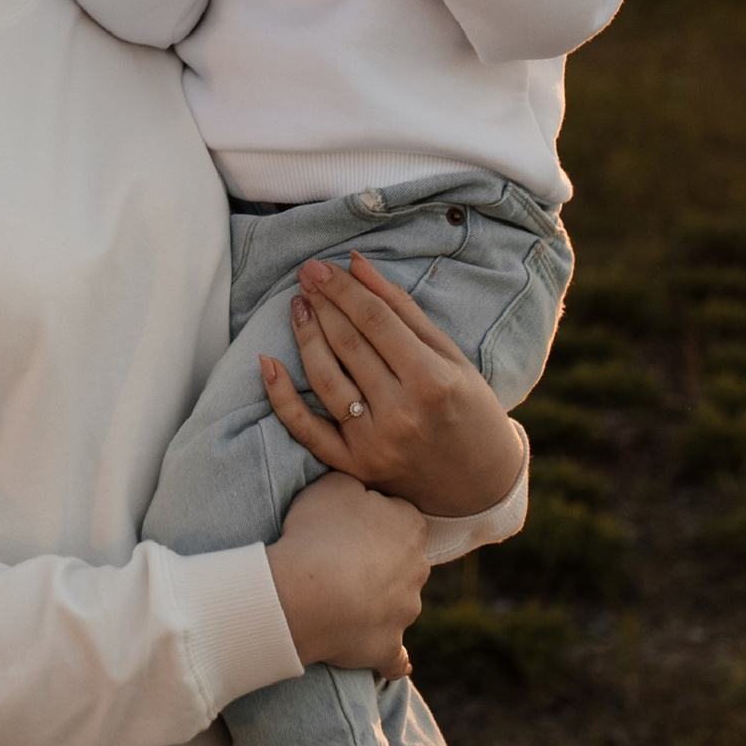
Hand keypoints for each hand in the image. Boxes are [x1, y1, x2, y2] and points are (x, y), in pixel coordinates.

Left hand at [264, 254, 527, 521]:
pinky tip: (267, 362)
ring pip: (325, 379)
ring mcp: (374, 444)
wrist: (479, 483)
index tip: (321, 267)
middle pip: (348, 346)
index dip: (343, 290)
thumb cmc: (469, 409)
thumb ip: (402, 309)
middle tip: (305, 275)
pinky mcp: (353, 466)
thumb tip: (356, 263)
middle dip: (322, 303)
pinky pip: (306, 430)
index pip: (375, 321)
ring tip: (298, 305)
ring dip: (305, 336)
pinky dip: (281, 397)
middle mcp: (401, 413)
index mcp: (432, 381)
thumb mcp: (450, 356)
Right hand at [264, 469, 429, 674]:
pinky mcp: (388, 646)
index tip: (347, 526)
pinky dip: (394, 660)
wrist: (308, 594)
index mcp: (409, 526)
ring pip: (400, 604)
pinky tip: (395, 666)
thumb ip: (356, 486)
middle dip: (382, 561)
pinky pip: (395, 657)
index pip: (399, 517)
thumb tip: (362, 494)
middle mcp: (418, 568)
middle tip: (342, 561)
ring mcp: (406, 611)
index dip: (373, 520)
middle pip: (404, 561)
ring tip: (342, 603)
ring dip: (380, 604)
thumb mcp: (333, 486)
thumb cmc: (317, 534)